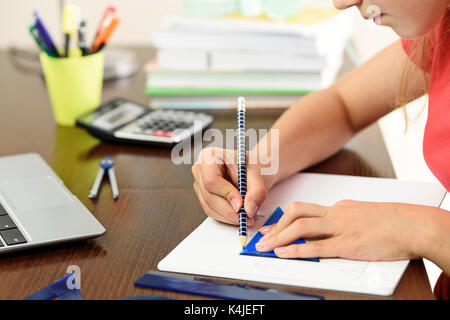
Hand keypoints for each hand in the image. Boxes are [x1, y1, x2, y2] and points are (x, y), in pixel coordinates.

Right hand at [192, 147, 270, 225]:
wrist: (255, 170)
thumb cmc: (254, 165)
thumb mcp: (259, 174)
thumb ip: (257, 191)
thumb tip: (249, 208)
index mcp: (210, 156)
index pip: (211, 180)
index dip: (226, 194)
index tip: (241, 204)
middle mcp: (201, 169)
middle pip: (209, 196)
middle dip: (230, 210)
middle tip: (248, 215)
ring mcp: (199, 184)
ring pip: (210, 207)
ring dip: (229, 215)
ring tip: (247, 215)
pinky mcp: (203, 196)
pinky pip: (212, 211)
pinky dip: (227, 216)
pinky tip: (239, 213)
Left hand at [255, 200, 433, 260]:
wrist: (414, 225)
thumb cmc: (392, 222)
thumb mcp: (363, 215)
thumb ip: (344, 219)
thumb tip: (328, 229)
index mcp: (339, 207)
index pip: (303, 210)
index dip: (283, 220)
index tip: (271, 228)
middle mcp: (336, 214)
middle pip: (296, 213)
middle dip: (276, 226)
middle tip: (262, 238)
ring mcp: (341, 228)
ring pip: (302, 227)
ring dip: (279, 237)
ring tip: (265, 247)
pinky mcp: (349, 244)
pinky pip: (317, 247)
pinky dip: (297, 250)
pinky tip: (284, 254)